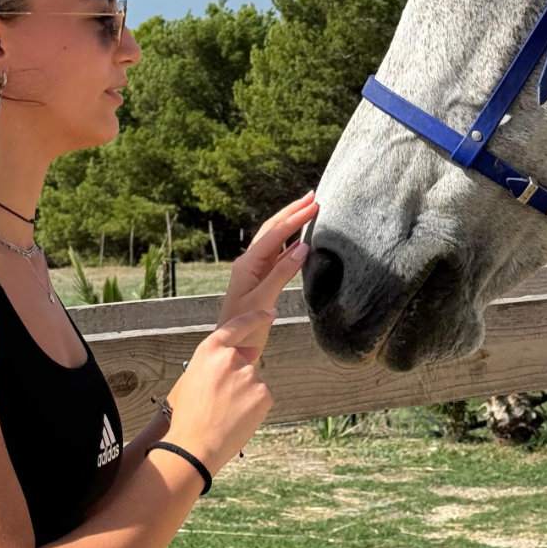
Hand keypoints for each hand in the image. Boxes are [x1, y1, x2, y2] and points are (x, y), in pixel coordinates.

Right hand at [169, 306, 279, 472]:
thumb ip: (218, 362)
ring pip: (253, 382)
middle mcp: (230, 358)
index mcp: (209, 350)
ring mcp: (249, 375)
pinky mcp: (263, 393)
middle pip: (245, 362)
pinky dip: (254, 408)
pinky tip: (237, 419)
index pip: (237, 326)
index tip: (271, 312)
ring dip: (245, 395)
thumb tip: (251, 353)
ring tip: (225, 414)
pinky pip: (262, 397)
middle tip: (220, 403)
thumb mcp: (192, 380)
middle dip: (239, 379)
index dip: (256, 317)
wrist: (193, 447)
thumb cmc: (188, 416)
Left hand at [218, 190, 318, 326]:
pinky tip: (303, 241)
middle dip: (292, 212)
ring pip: (276, 241)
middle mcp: (250, 263)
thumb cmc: (244, 329)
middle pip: (273, 230)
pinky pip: (279, 256)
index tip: (314, 204)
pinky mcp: (262, 281)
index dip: (295, 217)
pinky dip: (292, 244)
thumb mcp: (263, 301)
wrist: (232, 350)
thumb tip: (302, 247)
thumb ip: (281, 274)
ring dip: (292, 225)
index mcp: (248, 264)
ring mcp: (255, 271)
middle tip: (313, 197)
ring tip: (309, 211)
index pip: (275, 233)